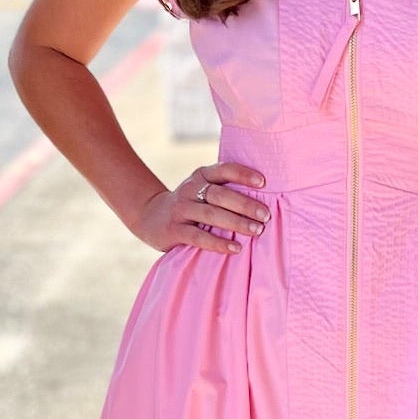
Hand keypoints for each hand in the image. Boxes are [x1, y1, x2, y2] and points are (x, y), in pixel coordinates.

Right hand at [134, 162, 269, 254]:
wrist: (150, 216)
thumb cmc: (190, 204)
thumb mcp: (203, 190)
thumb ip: (225, 190)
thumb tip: (267, 197)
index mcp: (201, 175)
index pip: (224, 169)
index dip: (243, 175)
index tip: (263, 183)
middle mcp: (190, 189)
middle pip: (220, 194)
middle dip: (244, 204)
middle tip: (265, 216)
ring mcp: (180, 209)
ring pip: (210, 214)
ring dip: (235, 223)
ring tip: (256, 231)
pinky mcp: (173, 229)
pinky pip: (198, 236)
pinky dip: (218, 243)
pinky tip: (236, 248)